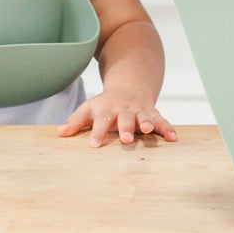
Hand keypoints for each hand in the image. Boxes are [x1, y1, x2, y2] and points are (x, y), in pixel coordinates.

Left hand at [58, 90, 178, 146]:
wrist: (128, 88)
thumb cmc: (104, 105)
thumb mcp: (89, 109)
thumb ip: (76, 121)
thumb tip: (60, 134)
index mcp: (107, 109)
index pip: (101, 121)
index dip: (97, 133)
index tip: (93, 145)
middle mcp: (124, 109)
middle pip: (124, 118)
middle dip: (125, 128)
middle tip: (125, 139)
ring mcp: (139, 111)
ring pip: (144, 116)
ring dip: (146, 123)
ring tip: (148, 130)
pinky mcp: (152, 114)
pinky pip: (161, 121)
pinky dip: (167, 128)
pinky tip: (173, 138)